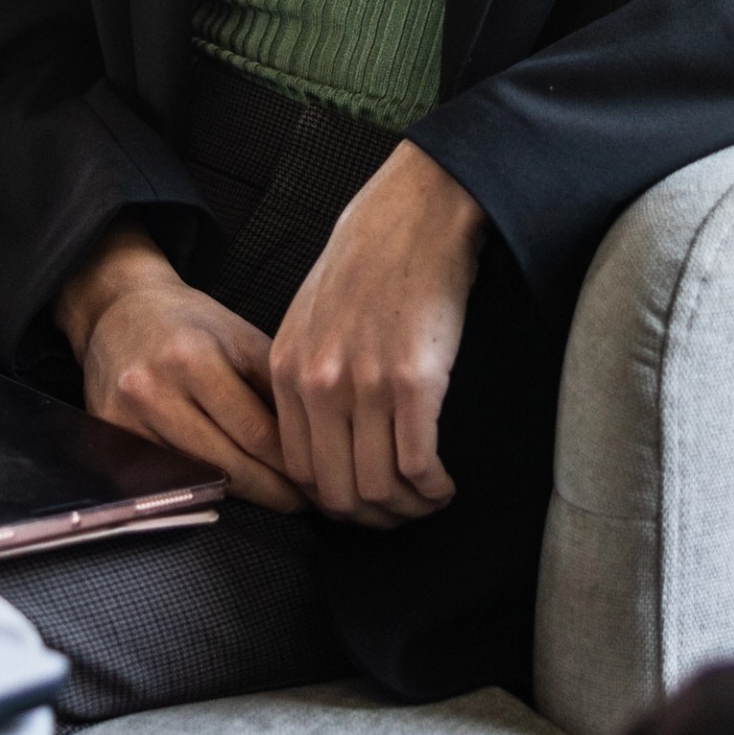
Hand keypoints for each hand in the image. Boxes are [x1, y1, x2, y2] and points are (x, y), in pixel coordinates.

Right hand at [55, 221, 301, 510]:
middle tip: (305, 504)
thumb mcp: (242, 338)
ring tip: (276, 498)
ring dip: (239, 495)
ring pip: (194, 479)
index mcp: (193, 359)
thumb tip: (314, 444)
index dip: (291, 465)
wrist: (117, 310)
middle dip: (271, 490)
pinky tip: (228, 492)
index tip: (318, 482)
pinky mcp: (106, 438)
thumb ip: (275, 389)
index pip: (254, 432)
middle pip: (225, 465)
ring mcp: (124, 419)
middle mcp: (153, 391)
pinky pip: (161, 480)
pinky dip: (197, 489)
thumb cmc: (191, 325)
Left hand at [268, 143, 486, 525]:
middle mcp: (319, 385)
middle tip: (401, 515)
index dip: (333, 502)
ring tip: (428, 500)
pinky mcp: (415, 382)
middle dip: (372, 519)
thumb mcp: (311, 316)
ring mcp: (365, 385)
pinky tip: (445, 485)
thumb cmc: (371, 261)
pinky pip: (419, 465)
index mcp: (288, 371)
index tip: (363, 502)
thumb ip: (306, 374)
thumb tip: (320, 437)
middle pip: (337, 492)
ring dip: (408, 510)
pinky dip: (434, 490)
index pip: (298, 472)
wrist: (415, 215)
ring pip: (379, 488)